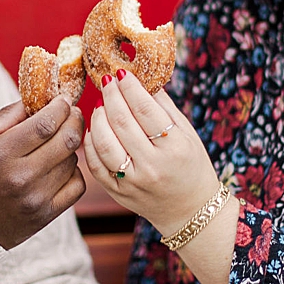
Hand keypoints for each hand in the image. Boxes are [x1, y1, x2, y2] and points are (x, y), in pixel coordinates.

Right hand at [0, 96, 86, 248]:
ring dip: (70, 147)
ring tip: (57, 142)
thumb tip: (40, 99)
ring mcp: (34, 200)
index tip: (63, 100)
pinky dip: (74, 173)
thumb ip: (6, 115)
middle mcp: (20, 178)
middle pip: (66, 141)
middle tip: (71, 114)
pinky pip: (77, 187)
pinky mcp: (43, 217)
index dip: (61, 107)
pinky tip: (59, 167)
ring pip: (73, 162)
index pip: (46, 124)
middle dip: (74, 120)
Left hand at [81, 69, 220, 239]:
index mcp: (174, 148)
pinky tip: (94, 130)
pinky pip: (97, 166)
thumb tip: (142, 78)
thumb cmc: (192, 165)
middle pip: (122, 123)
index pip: (146, 110)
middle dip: (111, 96)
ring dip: (98, 119)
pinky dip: (91, 145)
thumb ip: (164, 106)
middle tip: (107, 81)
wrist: (190, 211)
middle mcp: (152, 166)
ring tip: (100, 105)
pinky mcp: (119, 194)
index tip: (122, 72)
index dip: (131, 88)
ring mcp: (133, 182)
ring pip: (105, 144)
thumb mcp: (188, 133)